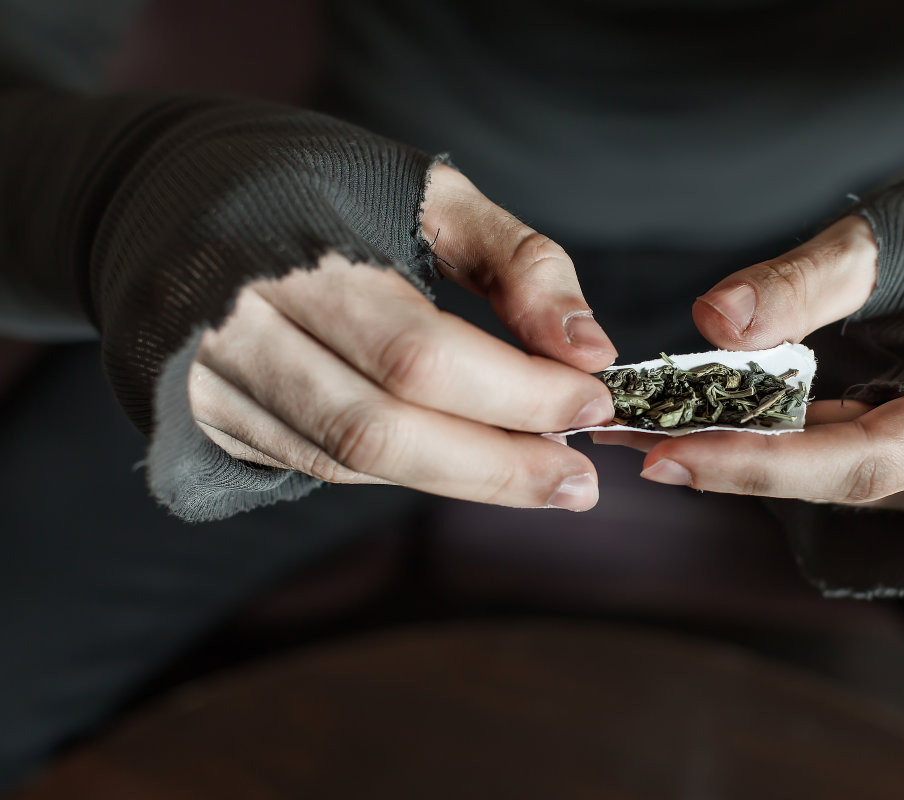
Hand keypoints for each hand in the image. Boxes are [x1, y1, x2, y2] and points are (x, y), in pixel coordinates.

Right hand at [189, 165, 616, 510]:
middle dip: (497, 464)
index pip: (417, 351)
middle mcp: (234, 324)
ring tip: (545, 479)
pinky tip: (464, 462)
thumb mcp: (429, 194)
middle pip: (379, 428)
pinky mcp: (206, 419)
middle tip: (580, 478)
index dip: (515, 391)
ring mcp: (211, 381)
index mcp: (289, 246)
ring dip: (461, 481)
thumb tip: (591, 350)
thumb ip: (518, 261)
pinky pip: (321, 465)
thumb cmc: (318, 186)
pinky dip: (406, 471)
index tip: (593, 399)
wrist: (169, 193)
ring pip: (348, 462)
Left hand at [593, 216, 903, 518]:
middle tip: (624, 438)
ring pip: (826, 464)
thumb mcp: (898, 236)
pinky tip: (702, 409)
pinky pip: (837, 441)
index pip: (853, 464)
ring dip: (736, 446)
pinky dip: (771, 427)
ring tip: (640, 424)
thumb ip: (809, 283)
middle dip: (727, 460)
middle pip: (830, 476)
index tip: (665, 456)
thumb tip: (710, 321)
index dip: (757, 466)